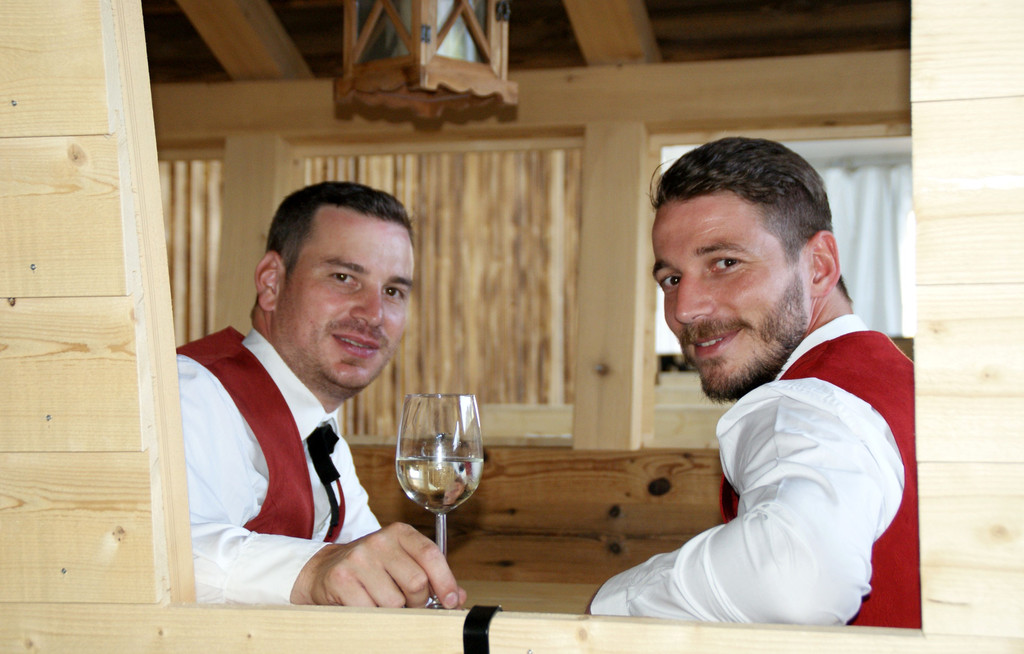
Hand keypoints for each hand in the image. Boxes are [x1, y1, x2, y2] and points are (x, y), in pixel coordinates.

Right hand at [290, 522, 466, 607]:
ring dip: (394, 612)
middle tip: (408, 604)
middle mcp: (379, 541)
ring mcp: (358, 559)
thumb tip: (458, 597)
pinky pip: (371, 611)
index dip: (445, 581)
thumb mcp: (402, 563)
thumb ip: (431, 576)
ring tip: (383, 602)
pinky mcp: (341, 580)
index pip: (430, 554)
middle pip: (416, 582)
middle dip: (418, 602)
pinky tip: (367, 605)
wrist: (323, 570)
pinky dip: (373, 616)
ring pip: (394, 602)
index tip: (451, 601)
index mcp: (399, 533)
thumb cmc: (370, 569)